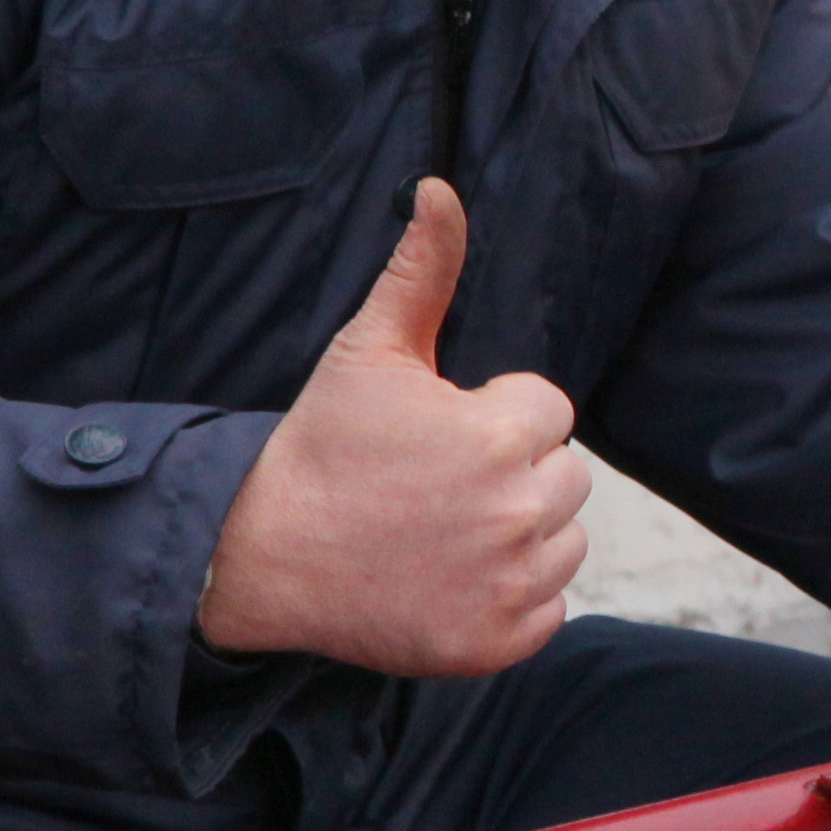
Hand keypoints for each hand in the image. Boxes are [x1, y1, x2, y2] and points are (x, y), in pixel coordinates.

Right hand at [192, 180, 588, 674]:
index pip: (547, 411)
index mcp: (500, 434)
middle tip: (434, 488)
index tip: (436, 437)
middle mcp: (518, 511)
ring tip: (440, 532)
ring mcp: (510, 583)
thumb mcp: (369, 351)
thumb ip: (422, 271)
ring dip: (518, 538)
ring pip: (563, 542)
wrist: (265, 558)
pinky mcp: (499, 642)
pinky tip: (448, 581)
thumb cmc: (322, 447)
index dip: (493, 417)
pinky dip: (509, 599)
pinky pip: (548, 607)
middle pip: (564, 478)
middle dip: (512, 475)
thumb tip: (439, 188)